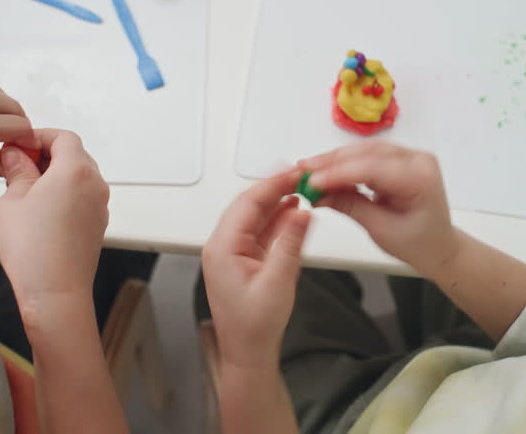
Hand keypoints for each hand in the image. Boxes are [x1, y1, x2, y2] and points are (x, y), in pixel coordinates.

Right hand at [0, 129, 109, 329]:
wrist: (55, 292)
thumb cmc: (33, 249)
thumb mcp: (12, 200)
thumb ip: (16, 170)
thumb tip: (15, 155)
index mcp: (76, 170)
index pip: (63, 137)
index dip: (38, 136)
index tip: (17, 145)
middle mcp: (95, 184)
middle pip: (73, 154)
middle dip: (45, 154)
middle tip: (16, 165)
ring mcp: (100, 205)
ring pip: (78, 176)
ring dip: (54, 175)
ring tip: (24, 188)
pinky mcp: (98, 223)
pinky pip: (82, 196)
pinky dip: (64, 193)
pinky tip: (39, 208)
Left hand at [202, 170, 310, 369]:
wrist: (249, 353)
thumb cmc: (254, 327)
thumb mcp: (278, 282)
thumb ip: (290, 243)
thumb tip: (302, 211)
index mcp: (222, 248)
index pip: (247, 203)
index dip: (272, 184)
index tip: (293, 172)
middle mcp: (223, 246)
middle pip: (249, 205)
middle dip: (274, 187)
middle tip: (300, 175)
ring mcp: (233, 252)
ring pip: (255, 215)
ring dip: (277, 201)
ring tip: (300, 187)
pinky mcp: (244, 259)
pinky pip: (260, 230)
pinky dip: (277, 218)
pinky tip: (293, 210)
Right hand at [299, 141, 459, 276]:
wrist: (437, 245)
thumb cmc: (415, 243)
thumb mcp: (380, 229)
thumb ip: (350, 206)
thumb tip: (317, 193)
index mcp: (420, 178)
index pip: (373, 168)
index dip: (339, 172)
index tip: (311, 180)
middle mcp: (417, 159)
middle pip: (367, 153)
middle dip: (332, 162)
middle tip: (301, 170)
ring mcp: (408, 156)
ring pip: (364, 151)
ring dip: (334, 160)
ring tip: (307, 169)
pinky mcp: (398, 159)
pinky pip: (367, 155)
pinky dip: (344, 163)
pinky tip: (324, 170)